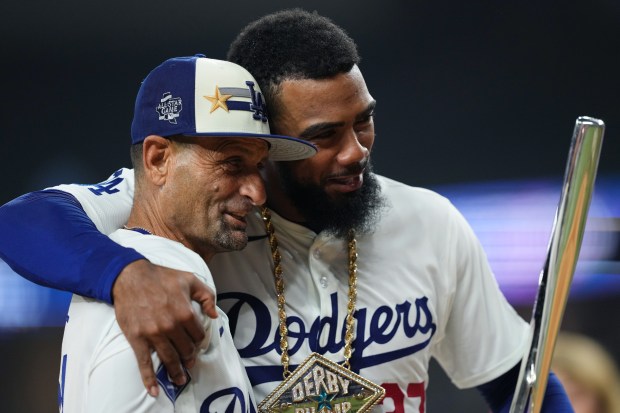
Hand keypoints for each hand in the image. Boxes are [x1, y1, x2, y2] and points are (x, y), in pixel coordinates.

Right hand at [112, 259, 216, 396]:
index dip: (199, 341)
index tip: (197, 343)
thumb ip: (207, 295)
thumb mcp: (190, 279)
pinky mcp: (137, 338)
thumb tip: (214, 314)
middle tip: (190, 361)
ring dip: (177, 372)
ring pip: (169, 359)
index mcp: (185, 312)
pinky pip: (144, 363)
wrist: (130, 276)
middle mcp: (171, 326)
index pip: (198, 336)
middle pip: (186, 349)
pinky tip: (154, 391)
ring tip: (181, 379)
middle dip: (189, 357)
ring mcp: (153, 334)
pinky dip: (149, 379)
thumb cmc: (161, 277)